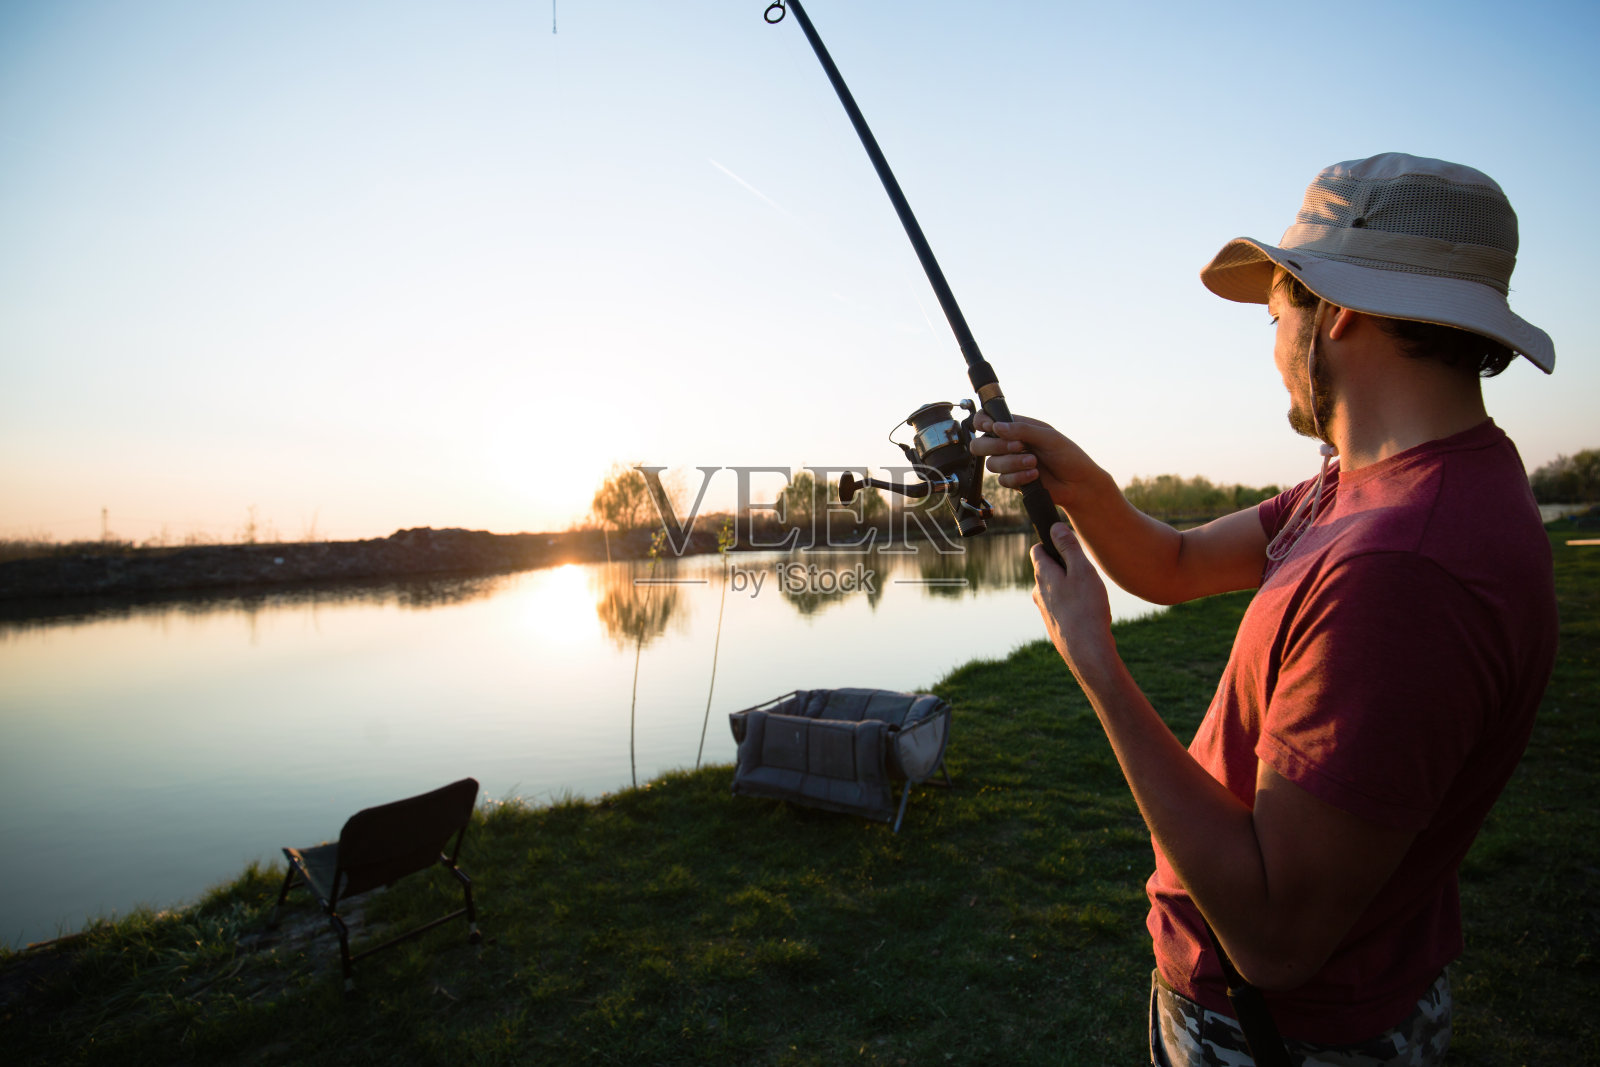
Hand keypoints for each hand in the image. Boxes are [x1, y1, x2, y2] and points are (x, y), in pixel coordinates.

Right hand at [969, 412, 1104, 510]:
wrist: (1079, 485)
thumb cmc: (1068, 457)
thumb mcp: (1049, 437)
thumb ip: (1022, 430)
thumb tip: (996, 426)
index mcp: (1017, 428)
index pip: (988, 420)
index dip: (982, 422)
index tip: (990, 427)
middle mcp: (1010, 444)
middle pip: (981, 444)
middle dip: (996, 446)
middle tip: (1018, 447)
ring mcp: (1010, 463)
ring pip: (991, 464)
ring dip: (1012, 463)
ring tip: (1034, 463)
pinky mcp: (1013, 481)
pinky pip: (1003, 480)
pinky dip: (1018, 477)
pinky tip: (1035, 476)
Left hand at [1031, 522, 1116, 683]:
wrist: (1087, 651)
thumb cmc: (1086, 608)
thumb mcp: (1082, 569)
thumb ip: (1068, 547)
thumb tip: (1055, 527)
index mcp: (1042, 574)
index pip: (1038, 549)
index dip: (1053, 542)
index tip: (1070, 544)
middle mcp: (1038, 592)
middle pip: (1048, 569)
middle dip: (1066, 566)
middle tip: (1088, 573)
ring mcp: (1045, 610)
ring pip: (1057, 589)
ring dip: (1072, 587)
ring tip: (1092, 595)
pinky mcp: (1054, 625)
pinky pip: (1063, 607)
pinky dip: (1075, 604)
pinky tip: (1090, 612)